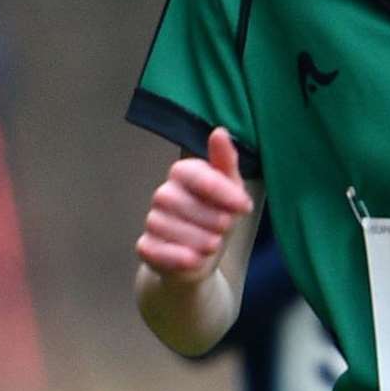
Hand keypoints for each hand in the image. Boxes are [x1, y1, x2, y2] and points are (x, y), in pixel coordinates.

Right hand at [135, 127, 252, 284]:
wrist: (204, 257)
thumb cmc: (219, 216)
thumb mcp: (231, 189)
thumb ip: (226, 161)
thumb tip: (219, 131)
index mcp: (183, 173)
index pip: (196, 175)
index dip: (222, 191)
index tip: (244, 206)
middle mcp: (163, 194)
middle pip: (183, 203)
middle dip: (213, 219)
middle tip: (226, 227)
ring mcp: (152, 220)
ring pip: (172, 229)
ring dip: (201, 241)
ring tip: (214, 244)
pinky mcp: (145, 247)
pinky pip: (157, 251)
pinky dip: (180, 258)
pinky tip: (195, 259)